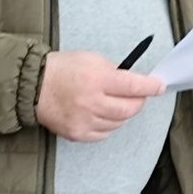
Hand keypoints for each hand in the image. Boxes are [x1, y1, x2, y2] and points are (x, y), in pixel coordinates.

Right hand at [35, 51, 164, 141]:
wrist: (33, 86)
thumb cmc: (63, 69)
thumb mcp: (92, 59)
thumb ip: (115, 72)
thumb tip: (136, 83)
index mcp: (97, 79)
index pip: (133, 86)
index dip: (150, 87)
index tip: (160, 86)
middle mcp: (91, 102)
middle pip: (129, 109)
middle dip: (138, 102)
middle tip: (136, 96)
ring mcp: (84, 120)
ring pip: (118, 123)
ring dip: (122, 114)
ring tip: (110, 102)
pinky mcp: (77, 134)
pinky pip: (104, 134)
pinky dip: (108, 125)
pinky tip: (99, 113)